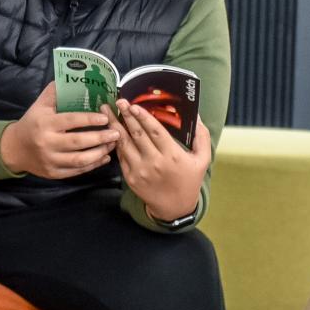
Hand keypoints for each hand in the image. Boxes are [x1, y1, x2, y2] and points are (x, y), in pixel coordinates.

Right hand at [0, 82, 120, 178]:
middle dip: (100, 138)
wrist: (14, 149)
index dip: (89, 119)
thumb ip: (56, 92)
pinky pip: (76, 171)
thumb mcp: (40, 105)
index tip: (105, 118)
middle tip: (116, 133)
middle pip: (78, 142)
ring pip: (80, 160)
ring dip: (99, 153)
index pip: (70, 121)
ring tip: (112, 145)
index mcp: (45, 123)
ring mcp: (50, 160)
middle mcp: (47, 143)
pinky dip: (93, 165)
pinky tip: (104, 158)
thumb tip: (74, 76)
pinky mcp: (53, 173)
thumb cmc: (32, 122)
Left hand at [114, 99, 209, 221]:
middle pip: (137, 134)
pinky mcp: (130, 178)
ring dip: (114, 126)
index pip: (155, 131)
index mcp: (172, 156)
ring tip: (106, 111)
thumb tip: (196, 115)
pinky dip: (116, 142)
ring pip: (124, 144)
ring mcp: (140, 171)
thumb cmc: (189, 181)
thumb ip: (202, 136)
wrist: (174, 208)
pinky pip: (121, 156)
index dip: (143, 117)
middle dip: (126, 116)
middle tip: (119, 101)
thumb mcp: (203, 159)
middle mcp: (154, 162)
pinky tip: (111, 130)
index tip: (134, 105)